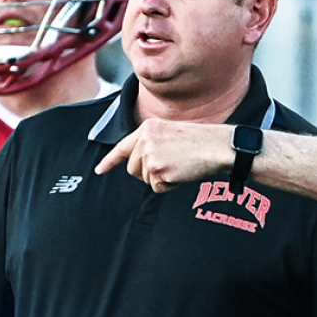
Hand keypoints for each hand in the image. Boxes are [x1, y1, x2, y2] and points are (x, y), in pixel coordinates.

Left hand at [94, 118, 229, 191]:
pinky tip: (182, 173)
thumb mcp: (170, 133)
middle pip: (133, 169)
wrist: (217, 146)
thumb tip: (139, 164)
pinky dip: (170, 185)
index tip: (99, 170)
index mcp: (147, 128)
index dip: (109, 161)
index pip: (122, 147)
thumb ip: (151, 144)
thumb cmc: (201, 141)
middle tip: (170, 166)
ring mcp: (150, 156)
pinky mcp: (158, 171)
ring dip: (162, 179)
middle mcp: (144, 141)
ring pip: (146, 179)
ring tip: (179, 165)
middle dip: (147, 173)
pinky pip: (158, 187)